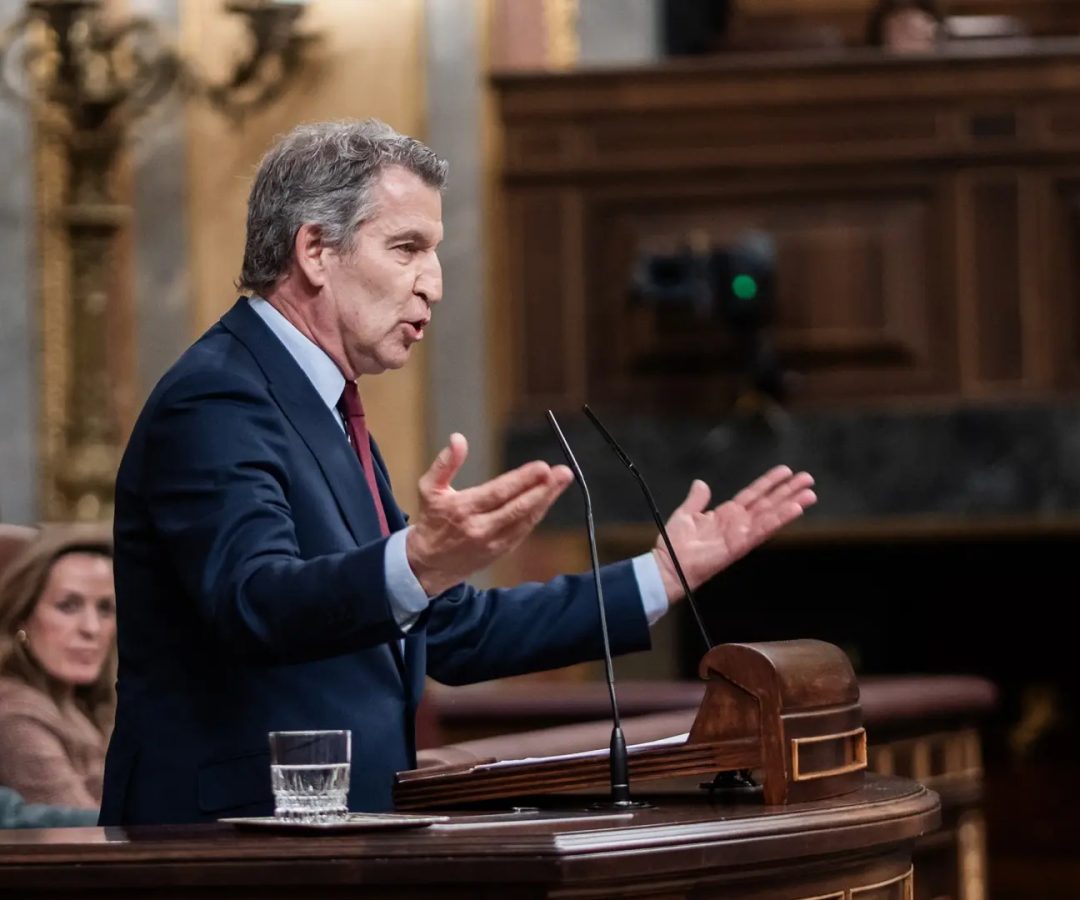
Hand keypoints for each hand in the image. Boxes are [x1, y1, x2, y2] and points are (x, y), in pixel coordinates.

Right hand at [406, 433, 573, 596]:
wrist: (428, 564)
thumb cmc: (431, 520)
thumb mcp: (429, 489)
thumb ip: (445, 464)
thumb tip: (458, 439)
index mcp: (463, 509)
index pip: (498, 492)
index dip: (522, 480)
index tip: (542, 467)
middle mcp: (480, 528)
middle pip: (518, 507)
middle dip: (543, 489)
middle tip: (563, 473)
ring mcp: (493, 542)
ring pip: (525, 520)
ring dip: (546, 500)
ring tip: (562, 482)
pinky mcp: (501, 551)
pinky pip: (523, 530)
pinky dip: (537, 514)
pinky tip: (548, 499)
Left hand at [653, 466, 815, 602]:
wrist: (668, 564)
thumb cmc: (675, 543)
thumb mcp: (686, 514)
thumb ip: (696, 499)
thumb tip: (701, 483)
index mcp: (727, 514)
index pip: (753, 494)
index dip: (769, 482)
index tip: (786, 471)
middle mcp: (738, 523)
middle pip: (768, 503)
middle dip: (788, 491)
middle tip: (808, 479)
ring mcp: (741, 534)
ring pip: (771, 515)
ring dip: (791, 504)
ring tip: (810, 493)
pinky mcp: (740, 545)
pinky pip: (762, 530)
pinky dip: (778, 519)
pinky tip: (795, 509)